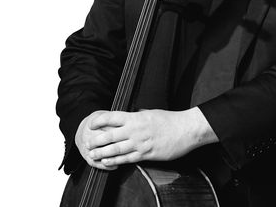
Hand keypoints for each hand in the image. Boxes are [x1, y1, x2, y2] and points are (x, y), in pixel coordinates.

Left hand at [80, 108, 216, 167]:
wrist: (188, 129)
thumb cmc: (172, 120)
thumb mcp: (152, 112)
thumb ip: (138, 116)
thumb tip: (128, 116)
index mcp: (136, 117)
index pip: (111, 118)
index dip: (98, 121)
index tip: (91, 125)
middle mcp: (135, 130)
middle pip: (109, 136)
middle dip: (95, 141)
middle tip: (87, 144)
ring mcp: (140, 143)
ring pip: (115, 149)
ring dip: (101, 153)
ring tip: (93, 155)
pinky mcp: (147, 154)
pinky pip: (127, 159)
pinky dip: (116, 161)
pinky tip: (108, 163)